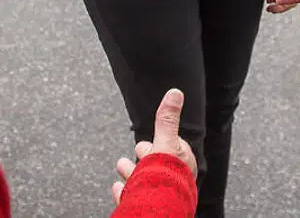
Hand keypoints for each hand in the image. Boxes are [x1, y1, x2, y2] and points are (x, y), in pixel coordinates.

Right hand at [111, 88, 196, 205]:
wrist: (158, 208)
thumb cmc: (167, 178)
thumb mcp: (167, 142)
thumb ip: (168, 120)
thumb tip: (175, 92)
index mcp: (181, 165)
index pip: (171, 150)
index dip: (161, 143)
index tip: (153, 139)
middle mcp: (171, 181)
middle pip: (156, 165)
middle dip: (144, 156)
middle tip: (138, 151)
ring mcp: (157, 194)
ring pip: (141, 180)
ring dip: (131, 172)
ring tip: (122, 167)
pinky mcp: (144, 205)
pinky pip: (131, 197)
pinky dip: (124, 191)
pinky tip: (118, 188)